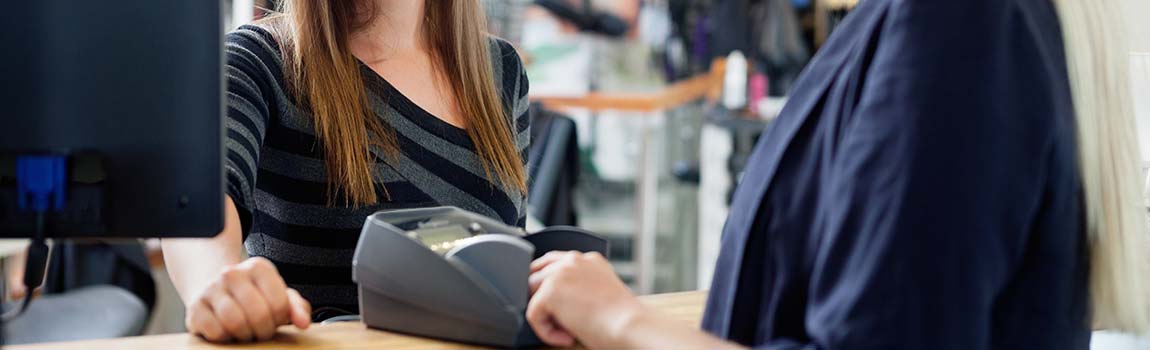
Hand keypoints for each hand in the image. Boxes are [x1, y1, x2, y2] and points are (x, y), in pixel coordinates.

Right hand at [185, 257, 310, 342]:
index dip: (279, 320)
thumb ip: (296, 308)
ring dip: (245, 335)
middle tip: (261, 331)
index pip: (279, 304)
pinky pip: (215, 331)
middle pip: (258, 315)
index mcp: (258, 267)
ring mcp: (211, 289)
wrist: (215, 292)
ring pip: (235, 322)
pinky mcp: (195, 307)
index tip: (275, 320)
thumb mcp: (278, 297)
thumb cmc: (254, 297)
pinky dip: (225, 338)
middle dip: (264, 331)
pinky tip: (228, 331)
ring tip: (246, 332)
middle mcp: (232, 273)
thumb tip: (304, 323)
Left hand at [526, 251, 644, 347]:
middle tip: (556, 321)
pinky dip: (546, 331)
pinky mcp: (550, 291)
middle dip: (540, 297)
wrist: (629, 326)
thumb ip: (581, 286)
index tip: (554, 304)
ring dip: (545, 316)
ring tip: (567, 331)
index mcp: (588, 259)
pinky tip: (566, 337)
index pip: (553, 262)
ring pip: (532, 294)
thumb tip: (561, 299)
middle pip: (536, 274)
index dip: (548, 284)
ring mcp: (560, 273)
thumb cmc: (622, 318)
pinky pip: (533, 314)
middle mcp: (572, 260)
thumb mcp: (601, 292)